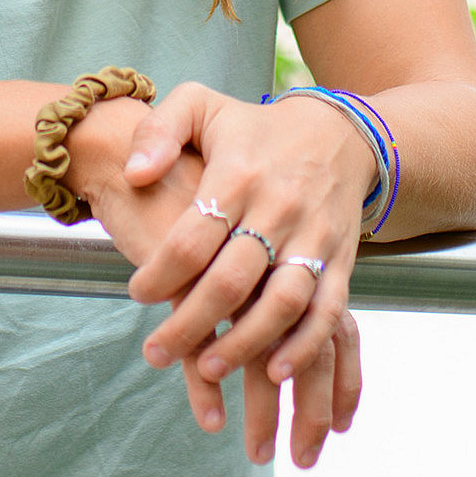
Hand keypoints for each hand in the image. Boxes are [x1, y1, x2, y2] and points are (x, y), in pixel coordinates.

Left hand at [117, 83, 377, 461]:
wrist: (338, 132)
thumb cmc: (254, 126)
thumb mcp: (200, 106)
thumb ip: (159, 131)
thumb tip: (134, 173)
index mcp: (237, 174)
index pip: (193, 237)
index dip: (159, 272)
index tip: (137, 293)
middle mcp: (279, 209)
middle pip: (232, 280)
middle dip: (190, 323)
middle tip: (156, 351)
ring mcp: (313, 238)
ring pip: (281, 303)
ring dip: (245, 344)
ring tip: (207, 368)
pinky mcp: (341, 260)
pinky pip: (327, 312)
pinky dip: (303, 345)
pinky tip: (274, 370)